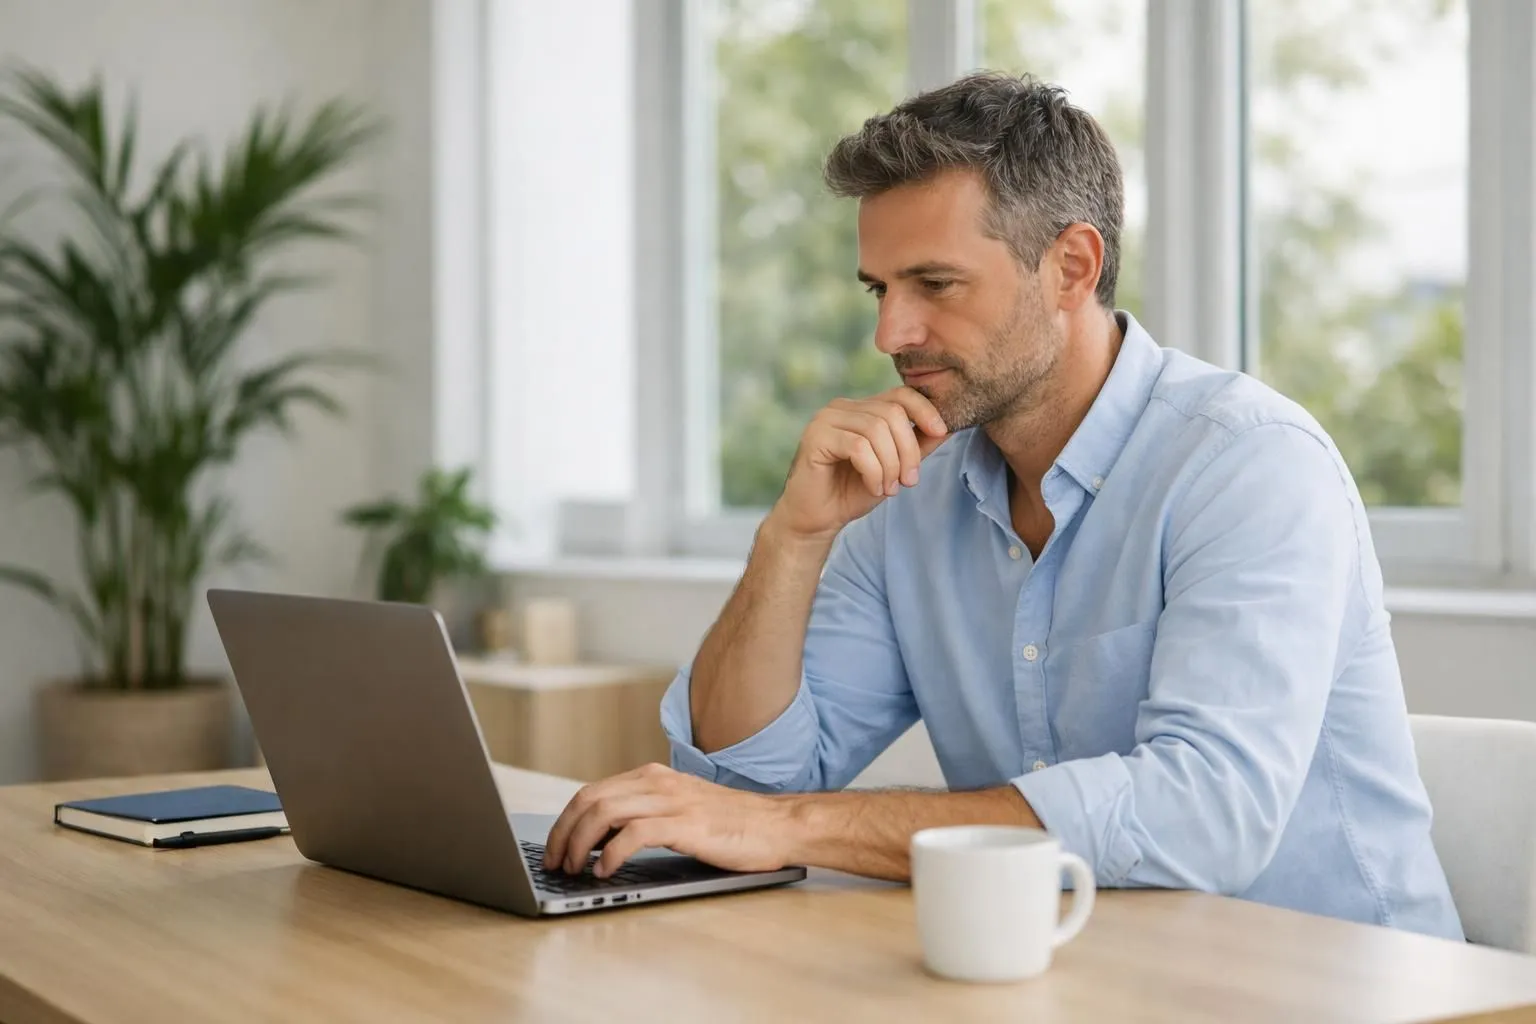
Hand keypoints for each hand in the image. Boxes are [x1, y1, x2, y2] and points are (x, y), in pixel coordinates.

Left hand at [542, 763, 793, 878]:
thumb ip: (646, 814)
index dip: (564, 821)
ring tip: (574, 868)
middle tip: (554, 862)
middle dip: (562, 832)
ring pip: (604, 811)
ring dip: (579, 843)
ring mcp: (672, 801)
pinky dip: (610, 854)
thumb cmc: (731, 825)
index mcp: (653, 777)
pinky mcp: (686, 823)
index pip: (591, 791)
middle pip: (589, 799)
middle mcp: (658, 782)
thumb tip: (602, 840)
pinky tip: (605, 871)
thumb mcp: (680, 810)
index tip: (554, 847)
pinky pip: (634, 834)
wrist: (777, 825)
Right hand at [770, 387, 948, 540]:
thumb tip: (948, 427)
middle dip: (908, 451)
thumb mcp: (895, 466)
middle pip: (892, 413)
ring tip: (888, 489)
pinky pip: (858, 448)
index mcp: (861, 409)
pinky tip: (873, 488)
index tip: (940, 432)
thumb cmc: (852, 491)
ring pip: (877, 431)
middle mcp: (841, 407)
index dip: (925, 409)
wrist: (817, 519)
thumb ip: (917, 445)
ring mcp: (826, 420)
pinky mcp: (815, 437)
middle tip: (908, 481)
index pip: (900, 394)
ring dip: (890, 466)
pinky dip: (873, 472)